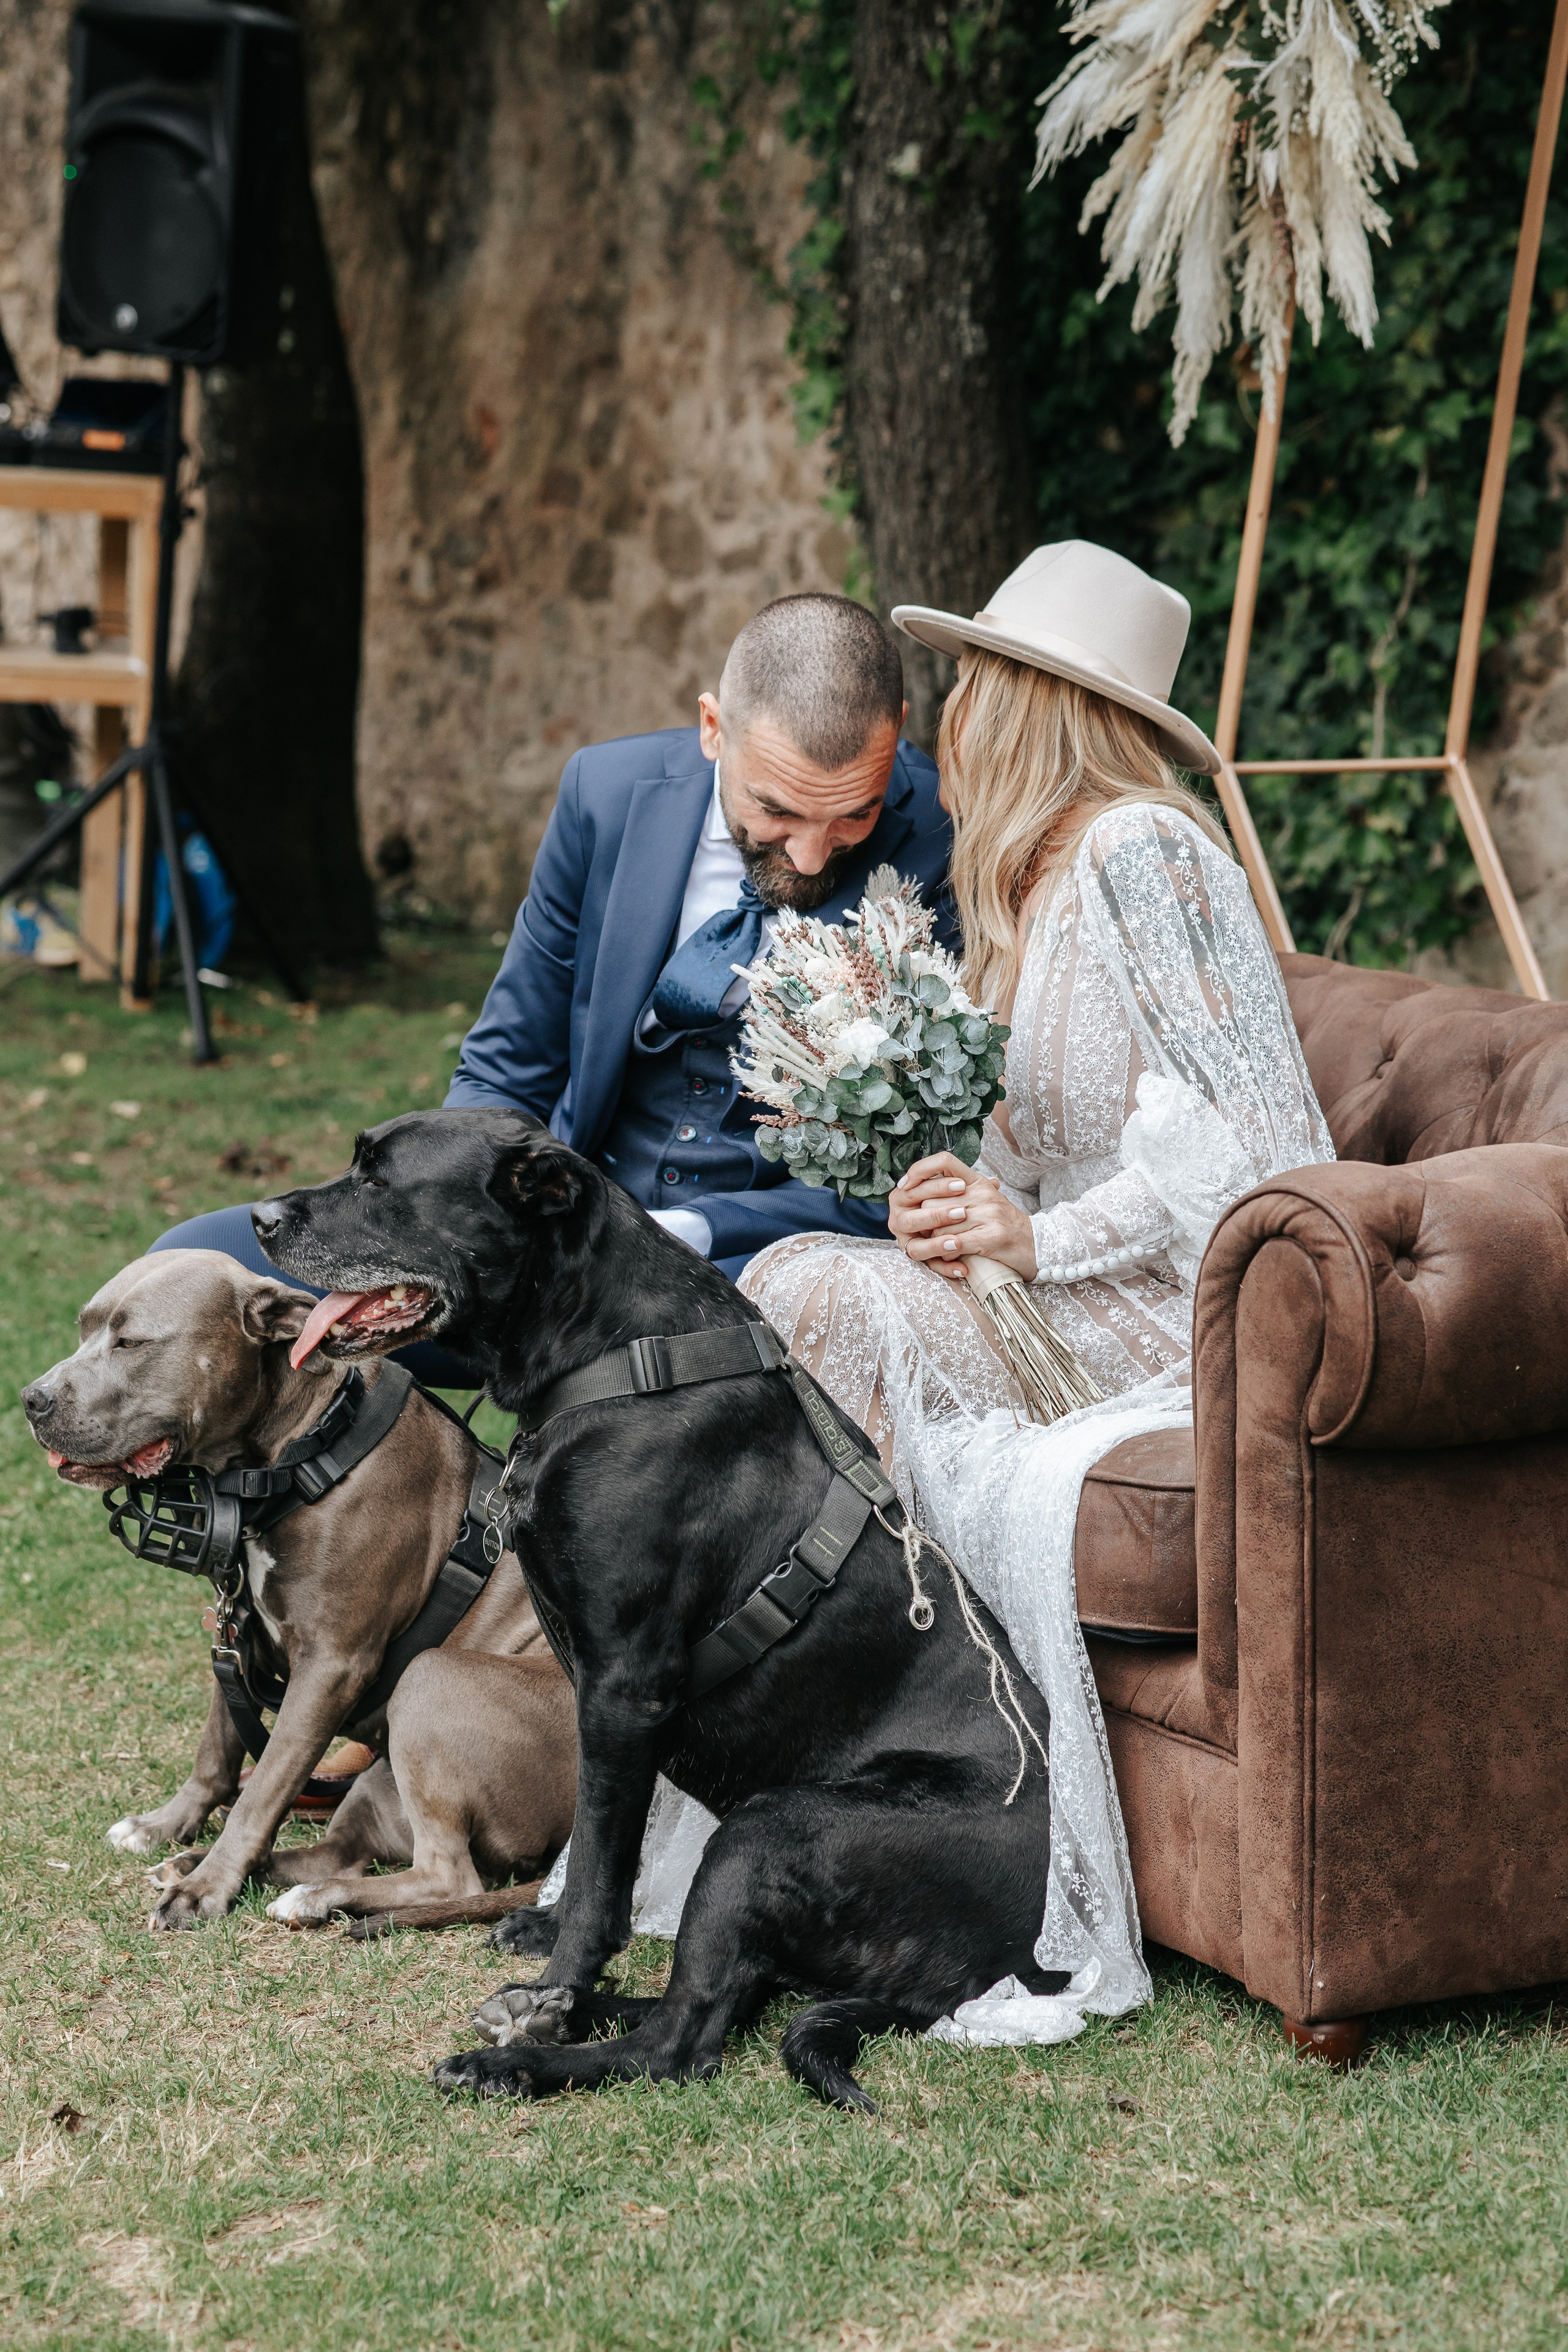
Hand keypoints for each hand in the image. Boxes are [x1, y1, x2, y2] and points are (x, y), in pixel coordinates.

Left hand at [889, 1152, 1037, 1283]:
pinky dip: (948, 1250)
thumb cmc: (1005, 1227)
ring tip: (938, 1246)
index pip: (944, 1161)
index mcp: (978, 1182)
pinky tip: (949, 1254)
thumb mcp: (985, 1202)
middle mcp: (983, 1194)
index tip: (905, 1185)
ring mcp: (989, 1215)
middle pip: (933, 1201)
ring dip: (935, 1240)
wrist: (1037, 1245)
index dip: (920, 1169)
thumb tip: (926, 1190)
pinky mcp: (991, 1236)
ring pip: (941, 1224)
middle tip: (923, 1230)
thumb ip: (960, 1194)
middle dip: (925, 1220)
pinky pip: (956, 1242)